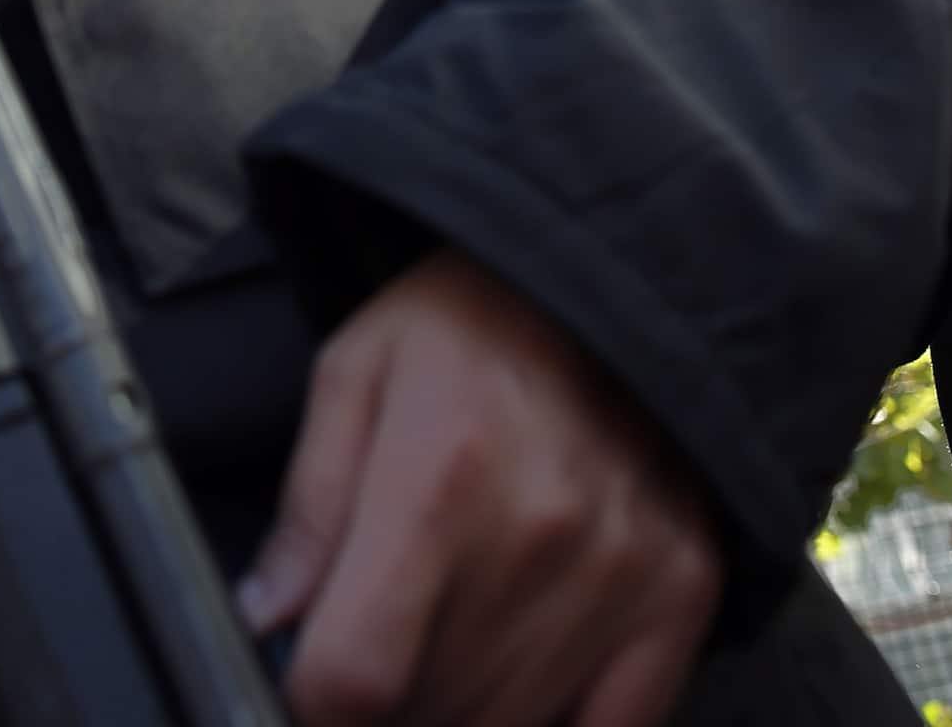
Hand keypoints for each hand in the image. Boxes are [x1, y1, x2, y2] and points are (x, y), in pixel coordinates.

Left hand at [241, 250, 721, 726]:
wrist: (607, 269)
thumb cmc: (469, 322)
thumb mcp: (354, 371)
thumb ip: (309, 505)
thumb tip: (268, 619)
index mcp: (437, 478)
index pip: (355, 676)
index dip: (311, 701)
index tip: (309, 677)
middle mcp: (539, 535)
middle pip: (429, 712)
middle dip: (383, 699)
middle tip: (383, 638)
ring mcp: (622, 569)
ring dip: (461, 707)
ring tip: (450, 635)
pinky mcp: (683, 584)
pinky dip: (560, 720)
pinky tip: (523, 675)